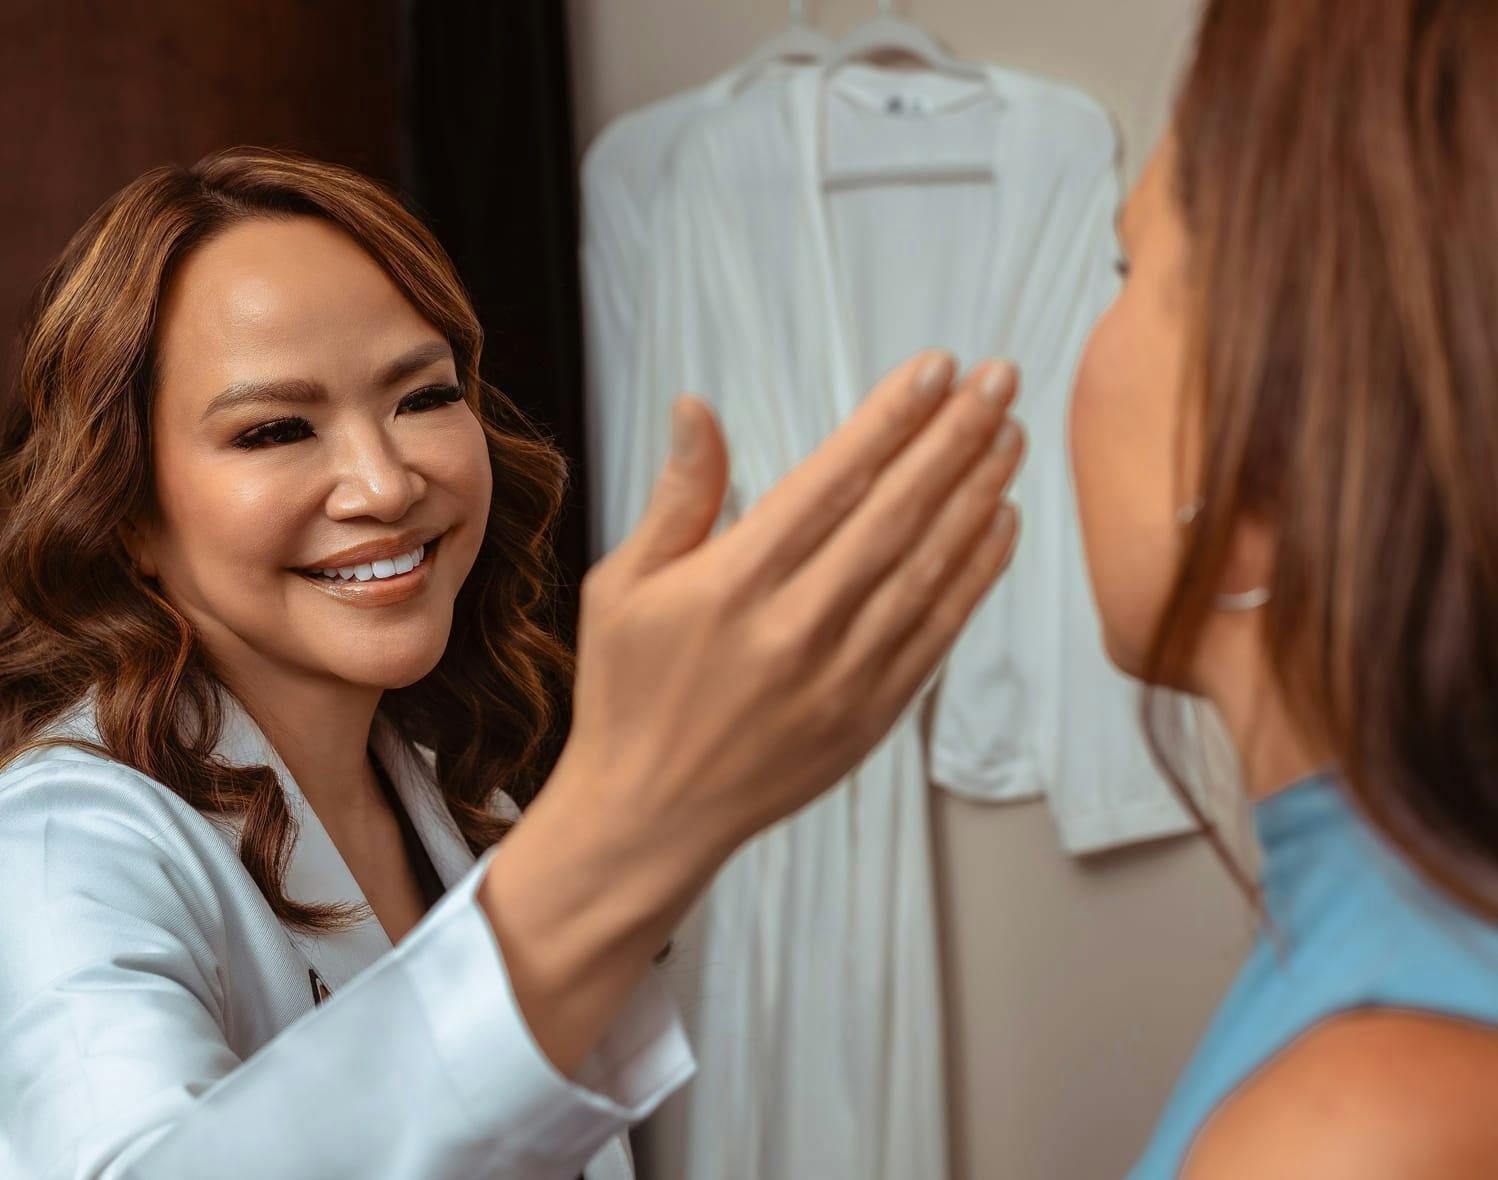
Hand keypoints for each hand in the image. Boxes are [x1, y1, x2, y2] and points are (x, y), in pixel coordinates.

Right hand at [482, 349, 1022, 1076]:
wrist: (650, 818)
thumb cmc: (627, 693)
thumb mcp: (621, 586)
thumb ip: (677, 497)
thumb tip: (695, 406)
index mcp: (732, 584)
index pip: (831, 481)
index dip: (890, 419)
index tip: (936, 368)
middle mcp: (796, 626)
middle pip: (896, 514)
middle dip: (954, 437)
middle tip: (999, 378)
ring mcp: (842, 676)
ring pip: (929, 568)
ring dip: (978, 495)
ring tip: (1010, 434)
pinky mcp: (872, 715)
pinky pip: (938, 632)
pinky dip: (976, 574)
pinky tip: (1002, 522)